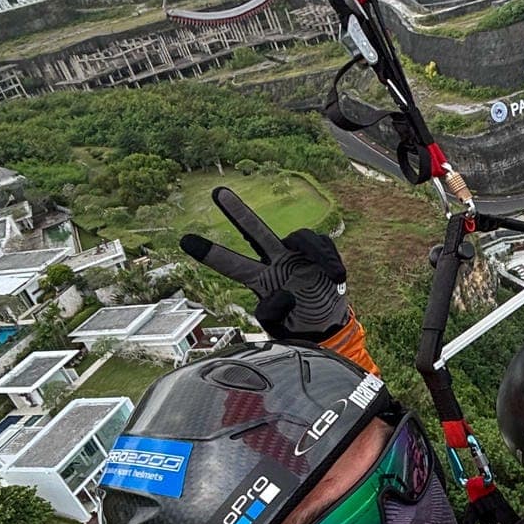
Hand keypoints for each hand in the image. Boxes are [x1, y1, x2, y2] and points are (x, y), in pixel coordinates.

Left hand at [181, 188, 349, 341]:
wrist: (327, 330)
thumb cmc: (298, 329)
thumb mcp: (281, 329)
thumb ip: (274, 314)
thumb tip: (281, 293)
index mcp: (260, 281)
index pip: (232, 264)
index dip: (210, 253)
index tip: (185, 240)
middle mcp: (276, 262)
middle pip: (255, 232)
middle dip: (237, 212)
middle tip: (217, 192)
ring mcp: (297, 257)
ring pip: (300, 237)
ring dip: (315, 252)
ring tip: (332, 273)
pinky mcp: (319, 257)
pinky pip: (323, 246)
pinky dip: (331, 260)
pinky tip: (338, 277)